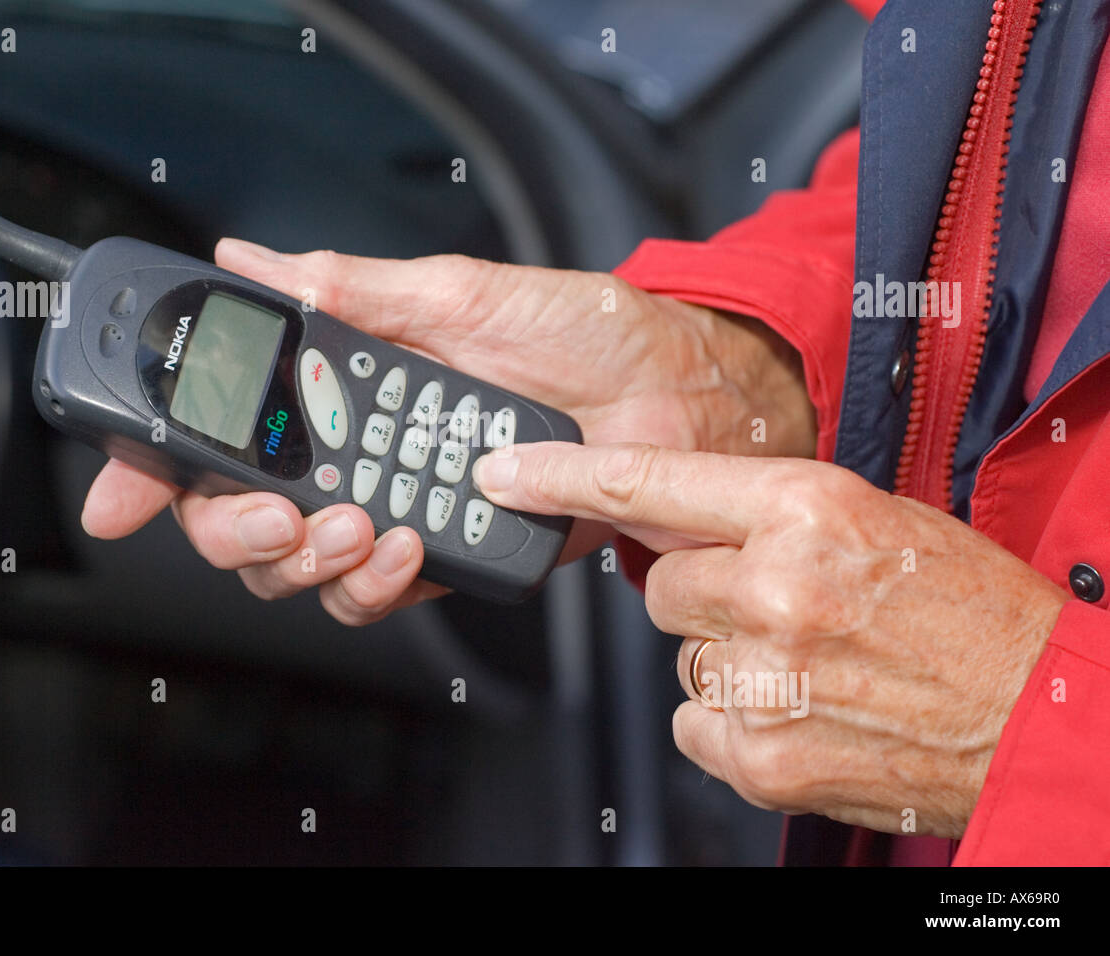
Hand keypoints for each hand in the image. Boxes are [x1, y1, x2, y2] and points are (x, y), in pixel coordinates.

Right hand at [82, 240, 814, 624]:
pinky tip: (403, 544)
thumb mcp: (455, 293)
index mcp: (342, 384)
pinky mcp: (438, 558)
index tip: (122, 486)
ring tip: (350, 524)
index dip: (156, 461)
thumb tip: (250, 259)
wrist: (671, 396)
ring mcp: (391, 508)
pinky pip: (373, 595)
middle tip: (271, 507)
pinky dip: (372, 582)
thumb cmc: (579, 333)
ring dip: (302, 558)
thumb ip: (348, 288)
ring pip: (294, 570)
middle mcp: (353, 452)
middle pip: (236, 516)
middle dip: (230, 524)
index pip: (223, 429)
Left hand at [471, 441, 1068, 836]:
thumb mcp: (870, 519)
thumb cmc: (963, 609)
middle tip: (778, 606)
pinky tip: (801, 709)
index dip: (565, 474)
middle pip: (660, 582)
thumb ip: (765, 513)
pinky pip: (696, 719)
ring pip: (681, 655)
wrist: (1036, 708)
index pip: (652, 480)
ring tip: (811, 661)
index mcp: (806, 507)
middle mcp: (776, 584)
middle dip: (704, 594)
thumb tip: (674, 519)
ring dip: (729, 657)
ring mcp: (767, 673)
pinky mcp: (761, 750)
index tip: (505, 471)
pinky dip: (735, 719)